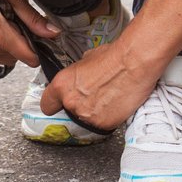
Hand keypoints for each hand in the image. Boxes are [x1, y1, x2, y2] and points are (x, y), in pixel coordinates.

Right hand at [0, 0, 57, 70]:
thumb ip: (33, 19)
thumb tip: (53, 32)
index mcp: (0, 36)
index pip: (31, 58)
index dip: (39, 48)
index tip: (39, 36)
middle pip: (20, 58)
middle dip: (23, 43)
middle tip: (16, 21)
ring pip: (8, 58)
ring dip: (11, 46)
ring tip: (3, 22)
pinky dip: (0, 45)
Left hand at [40, 37, 161, 133]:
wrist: (134, 63)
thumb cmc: (114, 57)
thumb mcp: (86, 60)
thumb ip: (77, 74)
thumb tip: (79, 78)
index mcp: (62, 85)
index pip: (47, 104)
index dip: (54, 104)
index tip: (58, 104)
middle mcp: (71, 102)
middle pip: (69, 113)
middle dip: (79, 106)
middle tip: (94, 96)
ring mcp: (87, 116)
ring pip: (86, 120)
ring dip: (95, 112)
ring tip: (109, 97)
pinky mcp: (104, 124)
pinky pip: (103, 124)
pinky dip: (109, 117)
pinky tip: (116, 103)